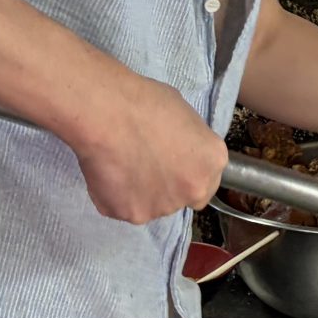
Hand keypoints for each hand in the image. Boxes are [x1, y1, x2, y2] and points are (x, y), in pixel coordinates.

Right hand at [65, 71, 226, 223]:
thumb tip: (178, 150)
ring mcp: (162, 207)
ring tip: (121, 164)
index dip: (188, 171)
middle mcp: (193, 190)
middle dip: (167, 185)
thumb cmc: (144, 102)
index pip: (207, 180)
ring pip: (152, 204)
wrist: (105, 114)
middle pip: (182, 196)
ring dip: (140, 191)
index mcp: (211, 162)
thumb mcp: (183, 114)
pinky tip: (108, 171)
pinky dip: (115, 194)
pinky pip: (123, 207)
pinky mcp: (130, 215)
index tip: (172, 161)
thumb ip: (188, 142)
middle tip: (145, 162)